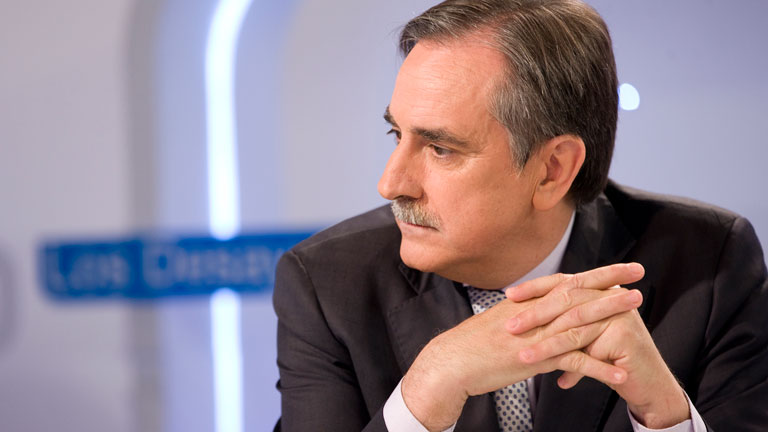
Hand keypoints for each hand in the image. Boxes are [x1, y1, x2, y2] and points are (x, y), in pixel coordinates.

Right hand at [402, 264, 643, 430]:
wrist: (453, 362)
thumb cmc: (473, 344)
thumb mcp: (500, 321)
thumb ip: (524, 314)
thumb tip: (541, 309)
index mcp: (527, 303)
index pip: (567, 281)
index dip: (595, 273)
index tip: (619, 267)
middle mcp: (533, 313)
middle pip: (578, 292)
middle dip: (610, 281)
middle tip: (638, 272)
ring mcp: (536, 335)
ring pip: (580, 321)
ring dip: (611, 315)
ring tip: (638, 310)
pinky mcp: (535, 360)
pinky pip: (574, 363)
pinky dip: (599, 369)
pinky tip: (620, 374)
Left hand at [507, 263, 689, 428]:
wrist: (645, 383)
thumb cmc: (607, 357)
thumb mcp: (580, 335)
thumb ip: (559, 322)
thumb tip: (519, 315)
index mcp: (597, 289)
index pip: (562, 281)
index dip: (534, 287)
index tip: (508, 295)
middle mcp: (610, 295)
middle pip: (566, 299)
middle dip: (535, 314)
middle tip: (510, 326)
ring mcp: (620, 314)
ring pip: (574, 327)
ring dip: (546, 345)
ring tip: (523, 357)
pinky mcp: (625, 336)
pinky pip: (590, 351)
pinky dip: (570, 367)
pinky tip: (557, 380)